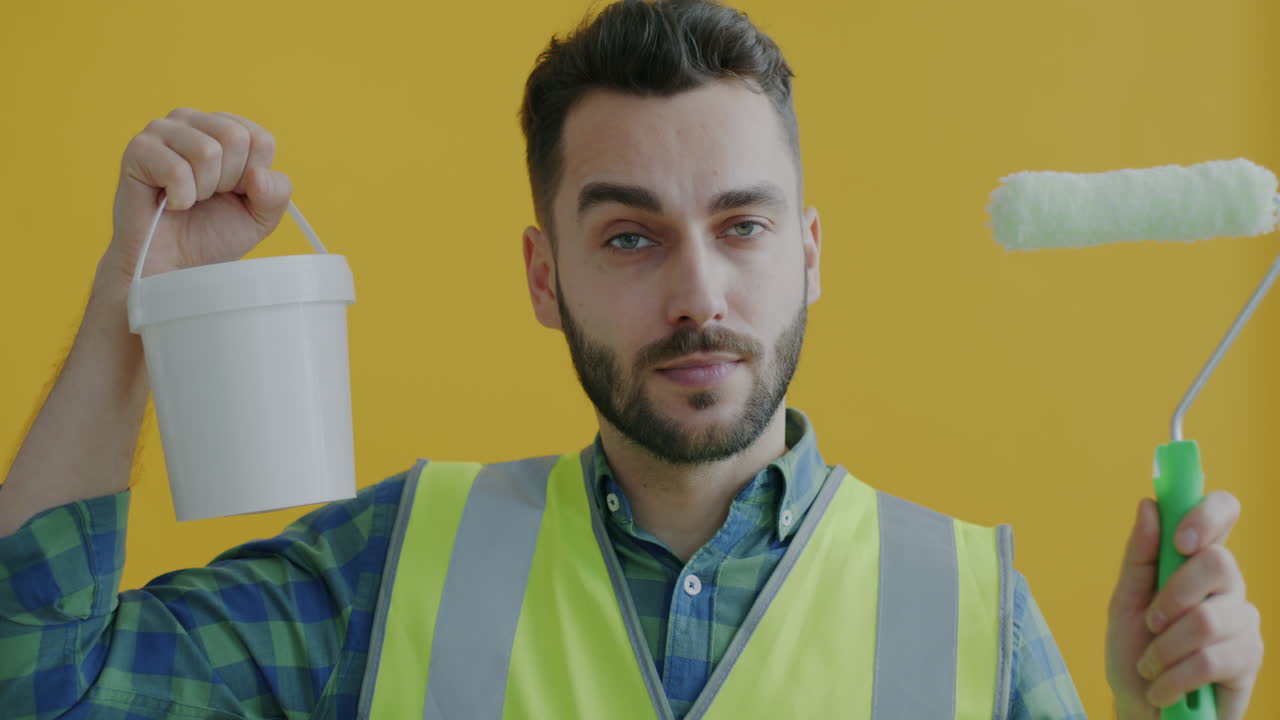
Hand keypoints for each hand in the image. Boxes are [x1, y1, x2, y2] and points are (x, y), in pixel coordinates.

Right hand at [99, 108, 292, 295]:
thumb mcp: (261, 215)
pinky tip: (169, 203)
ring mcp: (161, 130)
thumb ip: (276, 192)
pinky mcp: (137, 150)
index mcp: (223, 126)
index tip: (233, 193)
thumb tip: (258, 175)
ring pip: (207, 151)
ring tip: (188, 199)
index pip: (261, 138)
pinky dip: (181, 198)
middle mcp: (191, 120)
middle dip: (229, 180)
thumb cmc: (213, 233)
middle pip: (235, 137)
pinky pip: (177, 170)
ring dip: (203, 189)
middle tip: (208, 197)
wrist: (174, 264)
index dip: (253, 178)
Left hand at [1106, 492, 1262, 718]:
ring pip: (1208, 620)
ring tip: (1150, 666)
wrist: (1142, 710)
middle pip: (1219, 563)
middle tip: (1150, 623)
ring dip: (1163, 649)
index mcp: (1196, 561)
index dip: (1207, 515)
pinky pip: (1211, 660)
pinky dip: (1173, 678)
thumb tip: (1148, 505)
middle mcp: (1228, 586)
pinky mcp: (1250, 660)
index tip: (1179, 540)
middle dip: (1172, 596)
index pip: (1223, 512)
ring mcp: (1244, 621)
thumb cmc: (1135, 653)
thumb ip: (1139, 557)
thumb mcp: (1124, 603)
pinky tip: (1162, 690)